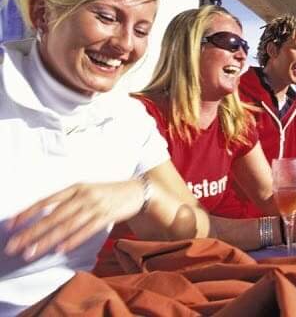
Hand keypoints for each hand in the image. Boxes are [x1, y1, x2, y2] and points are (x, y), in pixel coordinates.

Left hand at [4, 180, 144, 260]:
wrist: (137, 190)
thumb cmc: (107, 193)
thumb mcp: (85, 191)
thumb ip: (66, 202)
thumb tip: (42, 219)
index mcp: (74, 188)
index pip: (45, 201)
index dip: (27, 213)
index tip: (10, 226)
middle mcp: (82, 196)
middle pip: (53, 217)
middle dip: (31, 233)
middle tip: (14, 246)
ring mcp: (95, 206)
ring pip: (67, 226)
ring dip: (47, 240)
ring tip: (31, 252)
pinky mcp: (107, 215)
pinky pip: (87, 230)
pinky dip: (73, 240)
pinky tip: (60, 249)